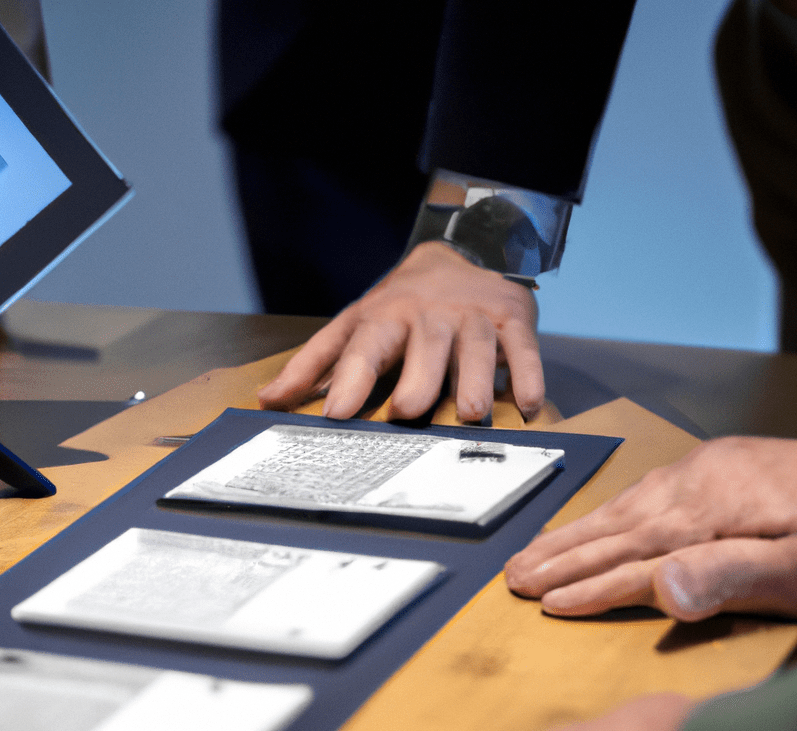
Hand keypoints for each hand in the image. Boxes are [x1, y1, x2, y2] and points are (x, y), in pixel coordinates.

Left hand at [256, 242, 542, 421]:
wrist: (463, 250)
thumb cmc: (401, 306)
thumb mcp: (355, 325)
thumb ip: (314, 364)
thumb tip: (268, 401)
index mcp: (387, 317)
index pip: (365, 348)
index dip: (350, 379)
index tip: (336, 413)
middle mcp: (431, 315)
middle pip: (424, 347)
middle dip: (418, 378)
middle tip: (408, 411)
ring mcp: (475, 316)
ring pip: (477, 348)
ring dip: (476, 380)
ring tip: (471, 413)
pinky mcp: (514, 318)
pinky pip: (524, 348)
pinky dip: (528, 375)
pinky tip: (528, 406)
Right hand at [506, 436, 796, 619]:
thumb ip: (729, 577)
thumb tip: (658, 588)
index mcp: (707, 516)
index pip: (631, 560)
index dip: (587, 585)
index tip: (546, 604)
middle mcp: (691, 487)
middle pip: (612, 530)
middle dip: (559, 555)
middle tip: (512, 576)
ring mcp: (699, 472)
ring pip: (619, 508)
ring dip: (571, 533)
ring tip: (531, 551)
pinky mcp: (711, 465)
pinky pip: (638, 492)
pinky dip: (603, 512)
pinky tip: (591, 521)